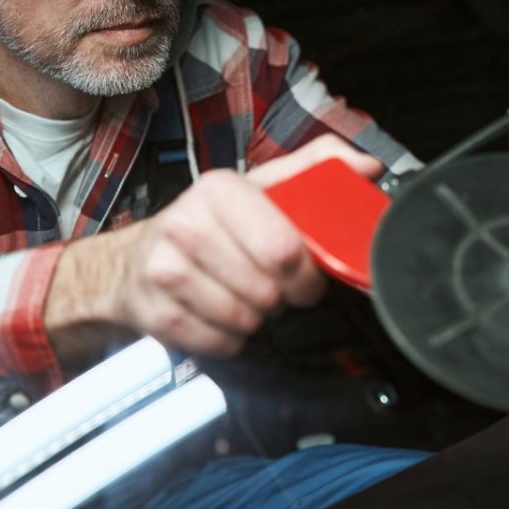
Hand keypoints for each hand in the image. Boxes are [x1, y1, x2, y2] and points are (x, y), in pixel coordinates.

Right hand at [46, 135, 382, 360]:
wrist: (140, 257)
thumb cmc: (217, 223)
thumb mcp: (266, 186)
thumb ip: (319, 169)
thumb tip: (368, 165)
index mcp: (221, 189)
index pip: (283, 249)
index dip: (307, 273)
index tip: (307, 275)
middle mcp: (185, 225)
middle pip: (266, 290)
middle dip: (282, 297)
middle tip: (275, 287)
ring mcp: (163, 270)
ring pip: (244, 320)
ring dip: (256, 318)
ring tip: (245, 296)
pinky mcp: (152, 312)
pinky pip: (219, 343)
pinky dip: (231, 338)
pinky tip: (223, 315)